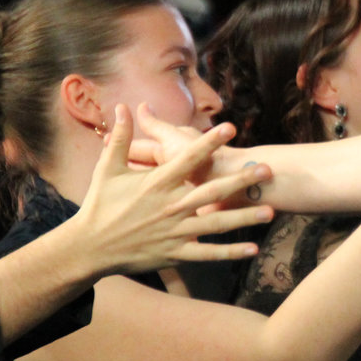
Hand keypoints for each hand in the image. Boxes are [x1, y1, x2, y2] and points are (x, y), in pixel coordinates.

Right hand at [74, 107, 273, 275]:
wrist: (90, 247)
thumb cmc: (99, 205)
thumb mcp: (107, 169)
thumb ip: (120, 138)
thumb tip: (122, 107)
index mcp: (156, 183)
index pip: (188, 159)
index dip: (209, 142)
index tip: (230, 128)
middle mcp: (170, 206)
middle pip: (212, 190)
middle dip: (241, 180)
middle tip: (267, 170)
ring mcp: (175, 232)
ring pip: (216, 224)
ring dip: (244, 218)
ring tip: (270, 211)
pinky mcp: (175, 253)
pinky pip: (206, 253)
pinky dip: (229, 252)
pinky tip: (251, 249)